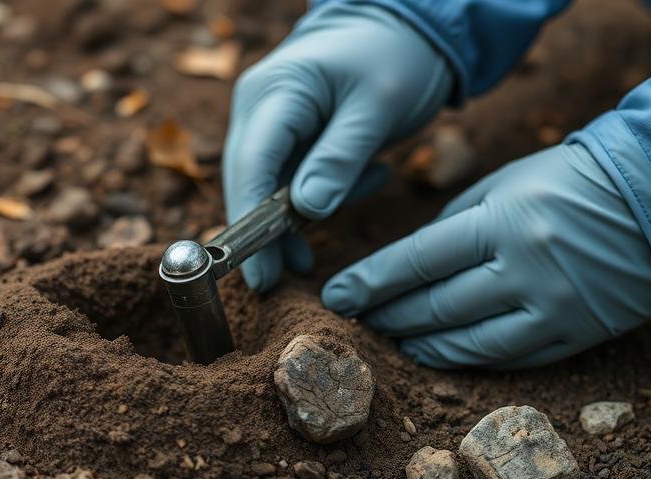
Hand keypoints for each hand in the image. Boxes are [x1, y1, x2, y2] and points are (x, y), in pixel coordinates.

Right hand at [223, 3, 451, 290]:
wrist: (401, 25)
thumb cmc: (394, 55)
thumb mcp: (377, 107)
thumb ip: (340, 158)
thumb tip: (306, 211)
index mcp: (276, 91)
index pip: (252, 165)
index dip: (251, 222)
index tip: (260, 272)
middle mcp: (258, 107)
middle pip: (248, 182)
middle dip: (265, 233)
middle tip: (282, 280)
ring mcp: (267, 121)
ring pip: (266, 187)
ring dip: (296, 219)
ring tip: (331, 234)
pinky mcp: (283, 135)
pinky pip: (288, 178)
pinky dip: (315, 197)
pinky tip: (353, 193)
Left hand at [322, 143, 650, 368]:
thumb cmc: (569, 183)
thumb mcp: (505, 183)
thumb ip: (455, 222)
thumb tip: (410, 265)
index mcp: (503, 222)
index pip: (417, 261)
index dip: (370, 283)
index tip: (336, 297)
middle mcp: (525, 270)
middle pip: (436, 307)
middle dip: (388, 316)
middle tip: (357, 321)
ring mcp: (551, 309)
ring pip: (468, 343)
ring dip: (420, 345)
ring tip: (392, 340)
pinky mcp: (574, 336)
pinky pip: (508, 359)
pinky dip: (465, 360)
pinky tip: (437, 355)